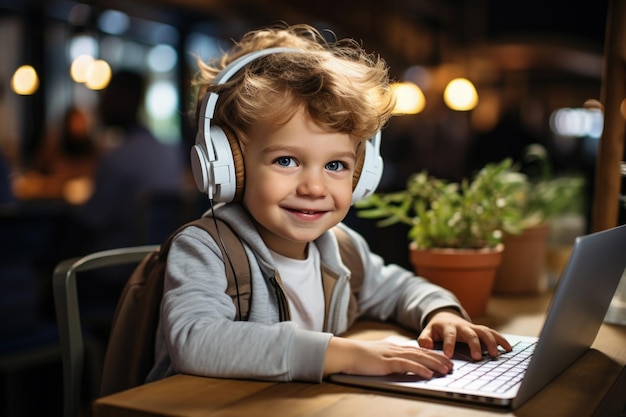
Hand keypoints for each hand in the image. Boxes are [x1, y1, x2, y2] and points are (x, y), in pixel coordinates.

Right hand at [323, 337, 452, 378]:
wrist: (346, 353)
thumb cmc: (359, 357)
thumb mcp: (378, 357)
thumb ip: (390, 360)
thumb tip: (400, 367)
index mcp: (394, 348)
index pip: (418, 350)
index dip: (433, 354)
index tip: (445, 359)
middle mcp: (396, 349)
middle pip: (422, 353)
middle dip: (439, 358)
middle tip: (452, 365)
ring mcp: (392, 355)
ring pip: (418, 358)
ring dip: (434, 364)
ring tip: (446, 370)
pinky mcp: (387, 362)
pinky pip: (407, 365)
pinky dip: (419, 369)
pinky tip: (429, 374)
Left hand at [417, 309, 511, 360]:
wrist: (446, 316)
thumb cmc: (437, 328)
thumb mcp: (427, 331)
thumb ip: (425, 339)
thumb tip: (426, 346)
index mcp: (448, 327)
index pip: (449, 336)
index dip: (449, 345)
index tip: (448, 356)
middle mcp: (463, 326)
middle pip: (470, 334)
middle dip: (474, 345)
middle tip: (476, 358)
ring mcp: (473, 327)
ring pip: (484, 332)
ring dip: (491, 342)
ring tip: (494, 355)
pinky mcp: (481, 330)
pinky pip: (493, 333)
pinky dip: (501, 339)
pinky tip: (509, 348)